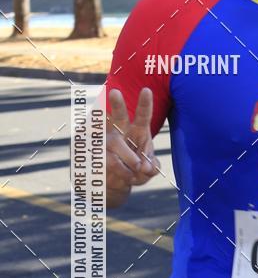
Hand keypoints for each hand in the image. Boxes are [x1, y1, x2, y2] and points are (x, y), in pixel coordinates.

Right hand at [106, 88, 159, 205]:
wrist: (108, 186)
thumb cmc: (132, 171)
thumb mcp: (146, 171)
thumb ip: (152, 167)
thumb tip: (146, 167)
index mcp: (137, 131)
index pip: (142, 116)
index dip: (144, 104)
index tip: (146, 90)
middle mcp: (117, 131)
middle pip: (118, 117)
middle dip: (116, 105)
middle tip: (114, 92)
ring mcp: (100, 140)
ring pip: (112, 144)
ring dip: (127, 161)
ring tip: (133, 176)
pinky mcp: (86, 152)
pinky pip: (102, 160)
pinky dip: (116, 172)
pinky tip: (119, 178)